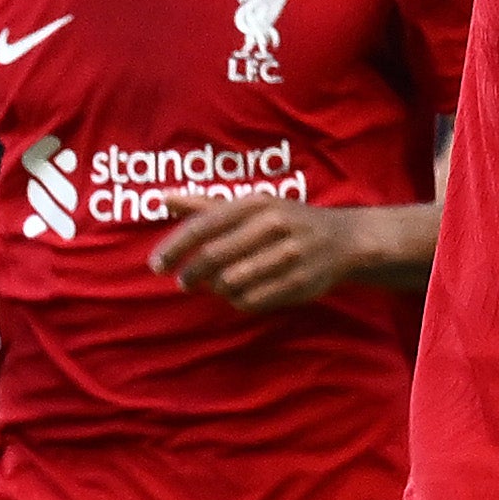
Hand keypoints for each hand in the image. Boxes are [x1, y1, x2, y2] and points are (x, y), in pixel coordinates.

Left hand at [152, 193, 368, 313]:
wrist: (342, 240)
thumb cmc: (285, 219)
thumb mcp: (250, 205)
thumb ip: (206, 205)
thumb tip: (163, 199)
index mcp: (256, 203)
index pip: (203, 226)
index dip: (175, 247)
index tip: (156, 265)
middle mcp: (273, 225)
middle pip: (214, 257)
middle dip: (191, 273)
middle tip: (182, 282)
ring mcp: (289, 255)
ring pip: (232, 282)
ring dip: (216, 288)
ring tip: (215, 285)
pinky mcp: (300, 283)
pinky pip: (254, 300)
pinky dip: (238, 301)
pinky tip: (239, 294)